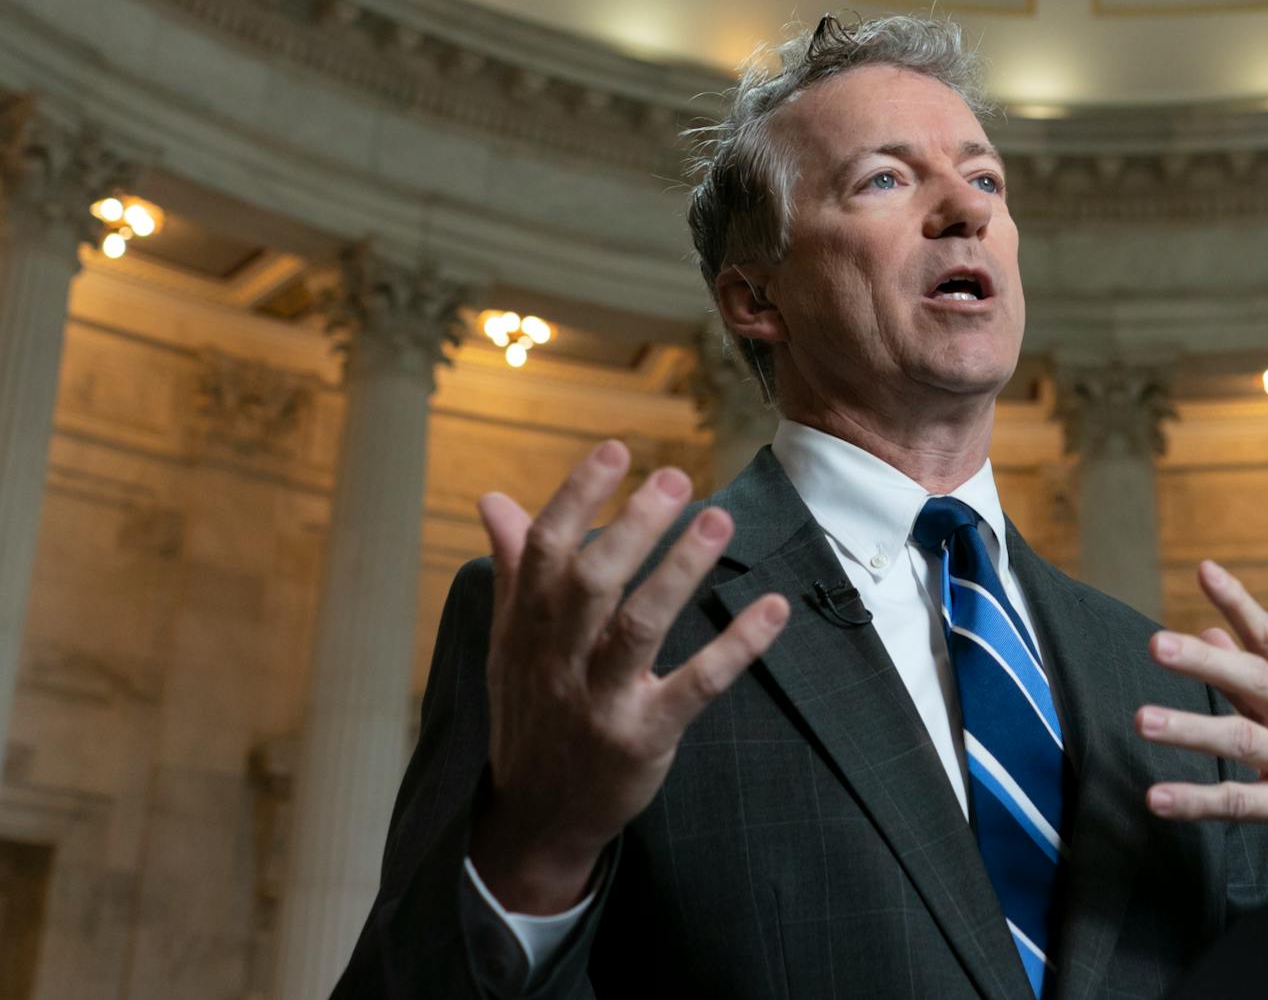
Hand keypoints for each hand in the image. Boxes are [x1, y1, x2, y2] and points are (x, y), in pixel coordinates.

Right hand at [468, 439, 789, 912]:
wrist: (536, 819)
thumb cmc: (531, 712)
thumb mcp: (509, 644)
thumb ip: (513, 568)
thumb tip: (494, 499)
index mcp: (527, 628)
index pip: (545, 550)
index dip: (578, 496)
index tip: (616, 449)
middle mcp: (558, 659)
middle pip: (592, 581)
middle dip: (633, 526)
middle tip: (676, 477)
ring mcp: (601, 700)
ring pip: (640, 626)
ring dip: (681, 570)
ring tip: (719, 520)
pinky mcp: (644, 737)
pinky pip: (695, 686)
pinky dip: (736, 646)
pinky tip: (773, 608)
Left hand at [1137, 559, 1267, 897]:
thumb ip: (1250, 676)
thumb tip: (1207, 630)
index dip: (1239, 603)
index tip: (1205, 570)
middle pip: (1256, 680)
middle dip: (1205, 661)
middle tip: (1156, 644)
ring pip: (1244, 740)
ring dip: (1190, 730)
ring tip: (1142, 720)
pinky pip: (1241, 803)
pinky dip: (1196, 800)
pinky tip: (1156, 798)